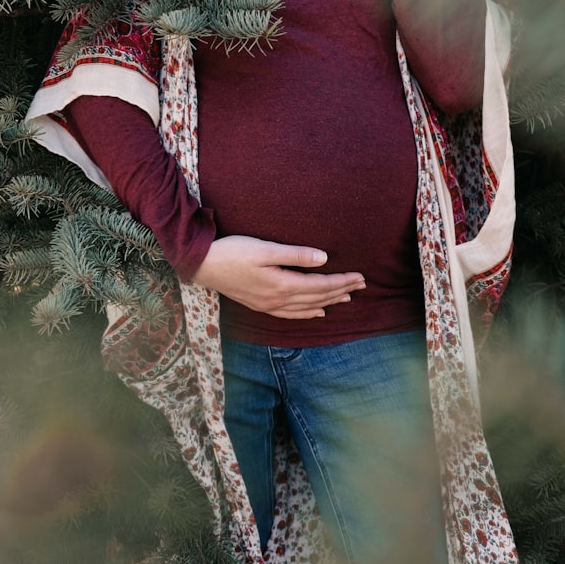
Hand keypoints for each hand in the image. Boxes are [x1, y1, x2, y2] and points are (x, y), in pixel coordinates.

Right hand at [191, 235, 365, 318]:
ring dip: (329, 302)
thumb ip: (295, 255)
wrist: (202, 266)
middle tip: (362, 285)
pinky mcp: (261, 305)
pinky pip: (291, 315)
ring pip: (307, 307)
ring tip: (347, 298)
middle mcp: (278, 300)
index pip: (321, 285)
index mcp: (283, 284)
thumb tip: (324, 259)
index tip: (360, 276)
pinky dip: (308, 314)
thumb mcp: (265, 248)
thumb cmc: (232, 252)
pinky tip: (317, 313)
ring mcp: (269, 305)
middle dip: (341, 291)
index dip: (342, 281)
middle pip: (318, 297)